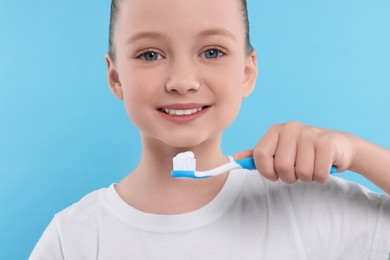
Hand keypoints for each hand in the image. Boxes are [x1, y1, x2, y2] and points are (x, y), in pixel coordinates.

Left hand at [234, 121, 357, 183]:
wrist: (338, 146)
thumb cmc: (303, 152)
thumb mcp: (279, 151)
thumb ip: (258, 155)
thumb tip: (235, 158)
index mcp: (275, 130)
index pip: (260, 155)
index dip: (266, 171)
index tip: (274, 175)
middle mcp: (291, 128)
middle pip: (281, 166)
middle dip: (289, 177)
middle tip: (297, 171)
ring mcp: (310, 133)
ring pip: (302, 172)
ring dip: (307, 177)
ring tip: (311, 167)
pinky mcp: (327, 143)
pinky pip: (319, 173)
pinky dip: (321, 177)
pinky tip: (323, 166)